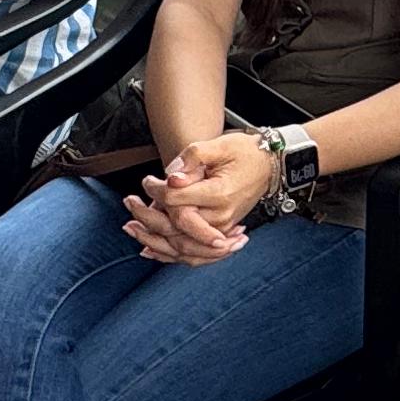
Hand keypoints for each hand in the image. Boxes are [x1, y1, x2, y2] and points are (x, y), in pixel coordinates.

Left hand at [128, 132, 277, 263]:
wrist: (271, 165)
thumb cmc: (247, 153)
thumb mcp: (220, 145)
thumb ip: (193, 158)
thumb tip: (171, 177)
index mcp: (218, 194)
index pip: (176, 200)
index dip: (156, 190)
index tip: (147, 181)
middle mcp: (220, 216)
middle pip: (175, 227)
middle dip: (146, 217)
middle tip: (128, 202)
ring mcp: (221, 228)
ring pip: (181, 245)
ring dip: (152, 239)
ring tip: (131, 228)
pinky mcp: (220, 232)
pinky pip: (193, 252)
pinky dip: (169, 254)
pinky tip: (150, 250)